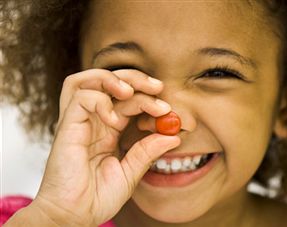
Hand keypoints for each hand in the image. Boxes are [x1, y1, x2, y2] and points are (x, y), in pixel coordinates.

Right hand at [30, 69, 180, 225]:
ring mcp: (79, 121)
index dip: (148, 99)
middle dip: (136, 79)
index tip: (167, 109)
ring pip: (90, 80)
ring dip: (114, 80)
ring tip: (132, 92)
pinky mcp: (67, 126)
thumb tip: (173, 136)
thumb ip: (148, 152)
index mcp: (109, 129)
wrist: (73, 216)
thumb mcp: (131, 173)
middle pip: (111, 82)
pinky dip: (101, 101)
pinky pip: (81, 98)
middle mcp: (94, 121)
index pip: (129, 100)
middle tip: (157, 87)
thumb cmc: (97, 197)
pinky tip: (114, 120)